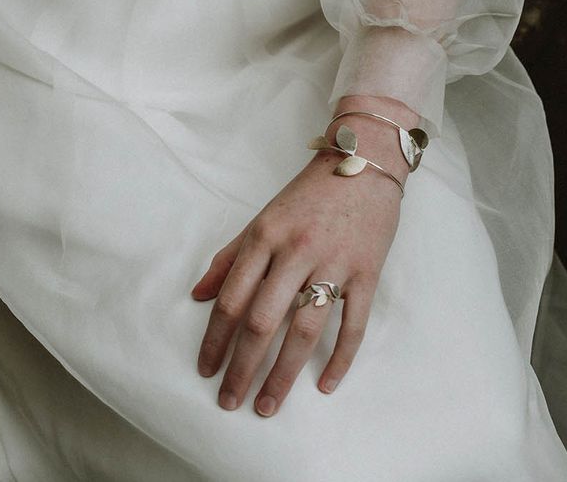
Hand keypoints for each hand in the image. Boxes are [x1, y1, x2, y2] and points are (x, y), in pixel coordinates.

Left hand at [191, 95, 418, 416]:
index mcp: (265, 236)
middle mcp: (296, 251)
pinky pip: (353, 323)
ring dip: (284, 374)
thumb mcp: (263, 217)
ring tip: (268, 406)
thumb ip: (230, 256)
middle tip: (230, 402)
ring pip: (305, 329)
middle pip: (262, 321)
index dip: (215, 339)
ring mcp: (334, 263)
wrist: (365, 161)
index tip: (206, 370)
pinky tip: (326, 385)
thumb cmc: (309, 193)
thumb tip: (199, 294)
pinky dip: (341, 357)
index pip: (232, 299)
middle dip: (242, 367)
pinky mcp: (367, 272)